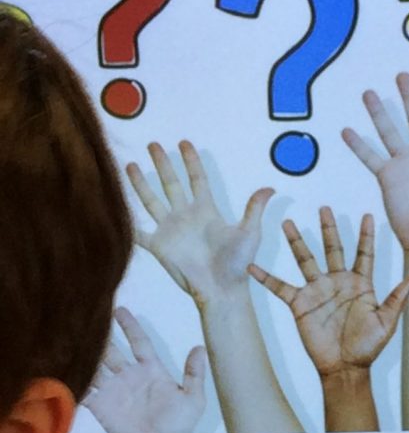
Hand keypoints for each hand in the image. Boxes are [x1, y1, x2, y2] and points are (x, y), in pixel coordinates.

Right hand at [83, 307, 207, 432]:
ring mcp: (113, 389)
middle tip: (91, 316)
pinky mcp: (100, 404)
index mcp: (151, 370)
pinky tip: (66, 363)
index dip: (130, 326)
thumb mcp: (193, 399)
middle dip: (103, 334)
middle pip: (113, 349)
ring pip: (97, 364)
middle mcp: (129, 376)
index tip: (120, 309)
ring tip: (76, 334)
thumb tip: (200, 348)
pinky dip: (75, 376)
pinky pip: (85, 387)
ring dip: (88, 351)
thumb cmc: (179, 427)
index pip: (139, 342)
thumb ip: (194, 374)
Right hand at [126, 141, 273, 306]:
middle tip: (153, 144)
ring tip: (129, 165)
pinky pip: (138, 232)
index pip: (196, 180)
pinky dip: (126, 222)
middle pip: (170, 184)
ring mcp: (170, 230)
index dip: (191, 161)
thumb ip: (254, 209)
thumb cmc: (238, 264)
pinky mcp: (159, 246)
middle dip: (162, 164)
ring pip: (151, 201)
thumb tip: (270, 188)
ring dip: (140, 183)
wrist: (222, 289)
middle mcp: (186, 216)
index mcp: (206, 211)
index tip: (184, 143)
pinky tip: (113, 207)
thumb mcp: (249, 233)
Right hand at [249, 209, 408, 375]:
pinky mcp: (300, 304)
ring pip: (305, 259)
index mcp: (360, 285)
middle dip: (329, 229)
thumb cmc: (368, 347)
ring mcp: (317, 291)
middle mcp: (338, 282)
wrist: (344, 367)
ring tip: (288, 223)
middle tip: (325, 208)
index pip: (364, 254)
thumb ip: (396, 300)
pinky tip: (252, 267)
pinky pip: (280, 287)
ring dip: (297, 241)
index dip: (366, 236)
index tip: (369, 215)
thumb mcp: (386, 323)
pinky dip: (266, 277)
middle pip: (333, 249)